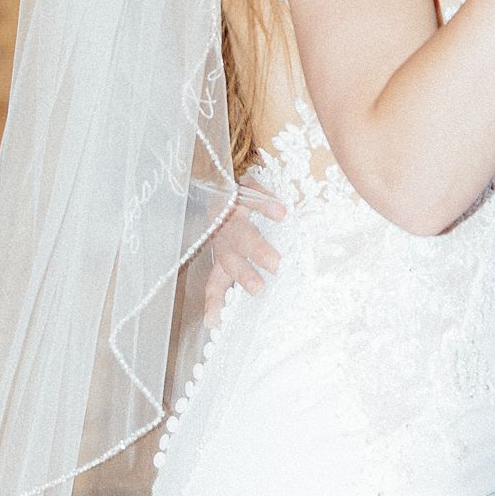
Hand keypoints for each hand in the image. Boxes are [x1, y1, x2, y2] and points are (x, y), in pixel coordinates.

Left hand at [203, 181, 285, 323]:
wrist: (223, 174)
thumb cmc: (239, 219)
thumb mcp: (237, 247)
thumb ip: (241, 272)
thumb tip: (234, 310)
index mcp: (223, 251)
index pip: (216, 280)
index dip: (214, 301)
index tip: (214, 321)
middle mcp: (223, 234)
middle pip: (230, 257)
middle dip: (243, 274)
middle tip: (258, 288)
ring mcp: (231, 210)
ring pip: (241, 230)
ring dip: (256, 247)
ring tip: (274, 262)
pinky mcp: (242, 187)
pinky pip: (252, 195)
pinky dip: (265, 204)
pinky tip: (281, 214)